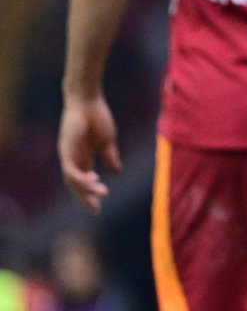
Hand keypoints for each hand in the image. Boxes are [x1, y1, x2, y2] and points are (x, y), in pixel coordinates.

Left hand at [58, 95, 122, 212]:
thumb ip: (110, 157)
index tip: (100, 205)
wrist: (87, 101)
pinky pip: (71, 170)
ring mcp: (68, 155)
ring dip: (86, 189)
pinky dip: (81, 178)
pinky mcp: (66, 150)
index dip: (91, 194)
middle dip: (86, 198)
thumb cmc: (97, 117)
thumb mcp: (108, 141)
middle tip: (97, 209)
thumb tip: (117, 172)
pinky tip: (94, 181)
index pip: (84, 181)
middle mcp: (72, 159)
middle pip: (76, 185)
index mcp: (82, 157)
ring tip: (102, 193)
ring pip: (72, 180)